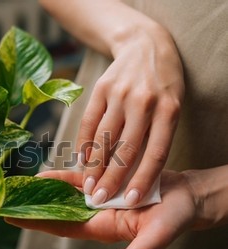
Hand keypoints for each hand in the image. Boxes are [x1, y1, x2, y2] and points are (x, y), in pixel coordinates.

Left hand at [6, 169, 199, 248]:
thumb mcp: (156, 238)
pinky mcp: (104, 183)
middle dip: (31, 208)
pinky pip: (77, 180)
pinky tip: (43, 174)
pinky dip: (60, 178)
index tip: (10, 218)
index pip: (60, 227)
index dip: (35, 223)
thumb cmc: (175, 219)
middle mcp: (94, 215)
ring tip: (17, 187)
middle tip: (5, 201)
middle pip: (55, 212)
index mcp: (101, 228)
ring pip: (62, 196)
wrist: (187, 197)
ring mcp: (98, 199)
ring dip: (41, 192)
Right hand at [77, 22, 184, 206]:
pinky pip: (89, 122)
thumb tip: (134, 174)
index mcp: (168, 110)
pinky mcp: (100, 88)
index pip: (155, 153)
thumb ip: (155, 136)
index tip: (129, 201)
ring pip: (103, 138)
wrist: (145, 45)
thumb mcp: (171, 107)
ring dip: (93, 165)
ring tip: (86, 185)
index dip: (142, 179)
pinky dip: (83, 143)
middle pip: (124, 149)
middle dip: (110, 178)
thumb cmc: (163, 85)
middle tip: (98, 199)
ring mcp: (119, 94)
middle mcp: (143, 102)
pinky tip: (80, 159)